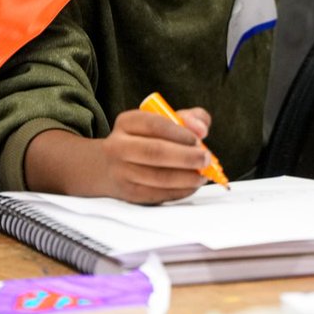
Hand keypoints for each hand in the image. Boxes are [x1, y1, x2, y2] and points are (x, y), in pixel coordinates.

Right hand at [25, 106, 213, 202]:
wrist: (107, 166)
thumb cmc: (145, 139)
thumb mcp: (162, 120)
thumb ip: (188, 118)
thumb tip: (201, 129)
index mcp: (127, 122)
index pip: (154, 123)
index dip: (179, 132)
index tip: (198, 139)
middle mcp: (118, 146)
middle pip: (155, 152)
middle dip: (186, 157)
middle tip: (206, 158)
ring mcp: (121, 172)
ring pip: (157, 178)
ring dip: (186, 177)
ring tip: (203, 174)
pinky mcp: (127, 193)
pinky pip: (156, 195)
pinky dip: (179, 191)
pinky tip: (192, 185)